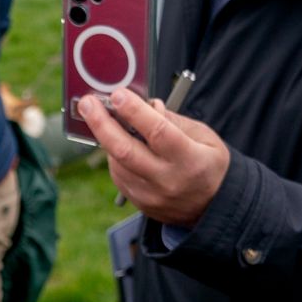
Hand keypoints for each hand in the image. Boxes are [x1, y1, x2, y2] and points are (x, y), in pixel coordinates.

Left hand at [85, 86, 231, 227]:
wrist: (214, 207)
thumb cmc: (209, 164)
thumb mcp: (204, 136)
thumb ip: (173, 120)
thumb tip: (144, 104)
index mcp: (189, 159)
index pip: (157, 132)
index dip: (134, 111)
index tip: (118, 94)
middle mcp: (168, 180)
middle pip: (125, 151)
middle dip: (101, 124)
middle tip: (87, 104)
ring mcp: (152, 196)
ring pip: (117, 163)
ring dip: (108, 139)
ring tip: (108, 121)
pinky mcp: (140, 204)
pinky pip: (119, 176)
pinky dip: (115, 157)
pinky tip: (120, 145)